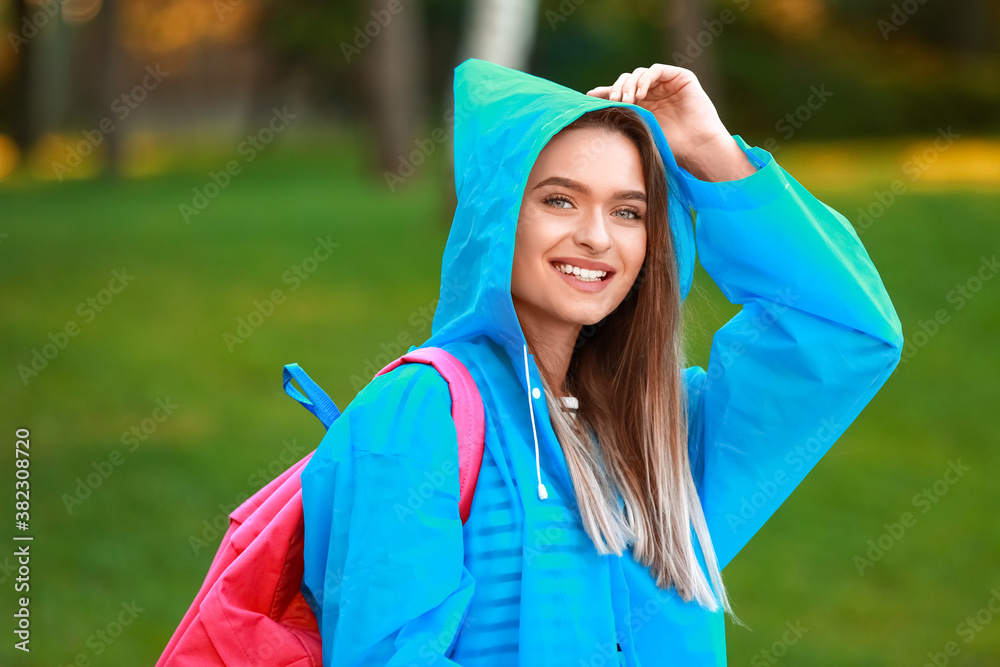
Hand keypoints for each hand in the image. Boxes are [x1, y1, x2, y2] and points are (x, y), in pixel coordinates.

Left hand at [586, 65, 755, 181]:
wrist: (697, 147)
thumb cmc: (671, 147)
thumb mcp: (640, 131)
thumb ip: (624, 118)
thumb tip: (594, 114)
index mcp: (644, 105)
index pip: (620, 92)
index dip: (605, 92)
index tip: (590, 96)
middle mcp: (654, 93)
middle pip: (627, 80)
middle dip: (617, 89)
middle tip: (613, 102)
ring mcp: (667, 84)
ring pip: (639, 74)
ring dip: (630, 85)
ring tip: (627, 101)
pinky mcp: (681, 77)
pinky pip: (656, 70)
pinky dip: (645, 79)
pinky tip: (640, 94)